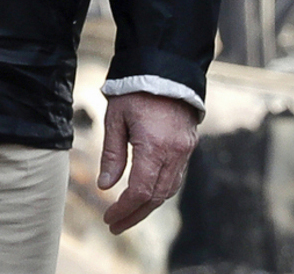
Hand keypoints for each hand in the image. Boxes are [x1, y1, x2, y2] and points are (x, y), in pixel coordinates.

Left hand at [97, 92, 198, 233]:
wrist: (164, 68)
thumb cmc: (133, 90)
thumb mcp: (115, 119)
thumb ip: (112, 154)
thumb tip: (105, 185)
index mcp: (154, 146)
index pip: (140, 190)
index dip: (124, 208)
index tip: (109, 218)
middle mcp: (175, 152)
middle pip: (156, 196)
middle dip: (135, 214)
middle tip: (115, 225)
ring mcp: (185, 150)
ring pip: (169, 189)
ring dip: (148, 205)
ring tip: (127, 215)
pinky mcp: (188, 146)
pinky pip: (175, 177)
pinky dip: (159, 190)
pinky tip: (145, 195)